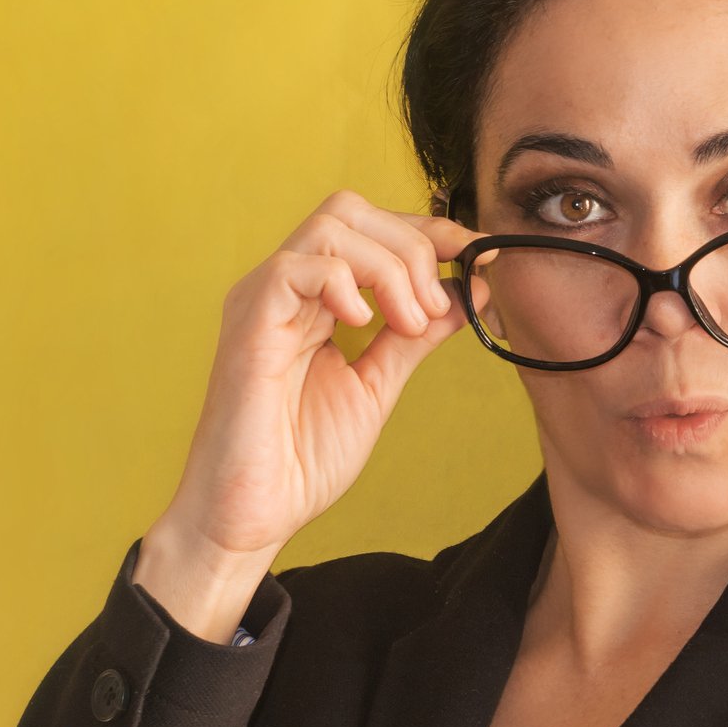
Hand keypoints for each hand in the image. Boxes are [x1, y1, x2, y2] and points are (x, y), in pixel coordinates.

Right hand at [134, 188, 494, 639]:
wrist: (252, 516)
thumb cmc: (301, 458)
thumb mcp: (377, 384)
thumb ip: (415, 334)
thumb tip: (468, 287)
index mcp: (314, 298)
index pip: (372, 228)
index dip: (430, 231)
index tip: (479, 256)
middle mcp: (285, 289)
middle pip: (351, 210)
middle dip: (413, 247)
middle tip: (433, 310)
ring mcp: (263, 301)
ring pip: (331, 227)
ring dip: (389, 267)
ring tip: (407, 324)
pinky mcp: (248, 324)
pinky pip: (294, 268)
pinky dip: (343, 283)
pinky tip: (363, 325)